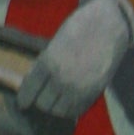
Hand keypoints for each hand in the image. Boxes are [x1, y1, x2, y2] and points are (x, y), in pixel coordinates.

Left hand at [14, 0, 133, 121]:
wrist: (110, 24)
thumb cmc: (80, 27)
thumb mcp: (56, 43)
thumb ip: (45, 64)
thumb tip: (34, 83)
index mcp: (50, 63)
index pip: (30, 90)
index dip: (24, 98)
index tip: (22, 102)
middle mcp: (63, 79)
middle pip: (43, 103)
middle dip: (40, 99)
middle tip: (41, 95)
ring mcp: (80, 88)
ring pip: (59, 111)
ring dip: (55, 105)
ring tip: (56, 97)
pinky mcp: (94, 93)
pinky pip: (77, 110)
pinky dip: (70, 108)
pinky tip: (69, 99)